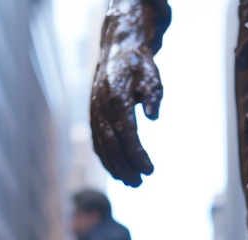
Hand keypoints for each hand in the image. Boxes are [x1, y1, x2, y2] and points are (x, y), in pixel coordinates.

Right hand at [90, 1, 167, 186]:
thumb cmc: (139, 64)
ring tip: (132, 183)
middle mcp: (101, 107)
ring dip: (115, 168)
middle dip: (125, 168)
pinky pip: (97, 142)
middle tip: (140, 183)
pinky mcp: (94, 115)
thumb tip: (153, 117)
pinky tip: (118, 172)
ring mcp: (95, 112)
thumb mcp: (151, 74)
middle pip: (111, 146)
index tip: (150, 171)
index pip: (126, 135)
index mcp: (116, 98)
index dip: (137, 156)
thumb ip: (153, 95)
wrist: (118, 48)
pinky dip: (106, 159)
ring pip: (102, 147)